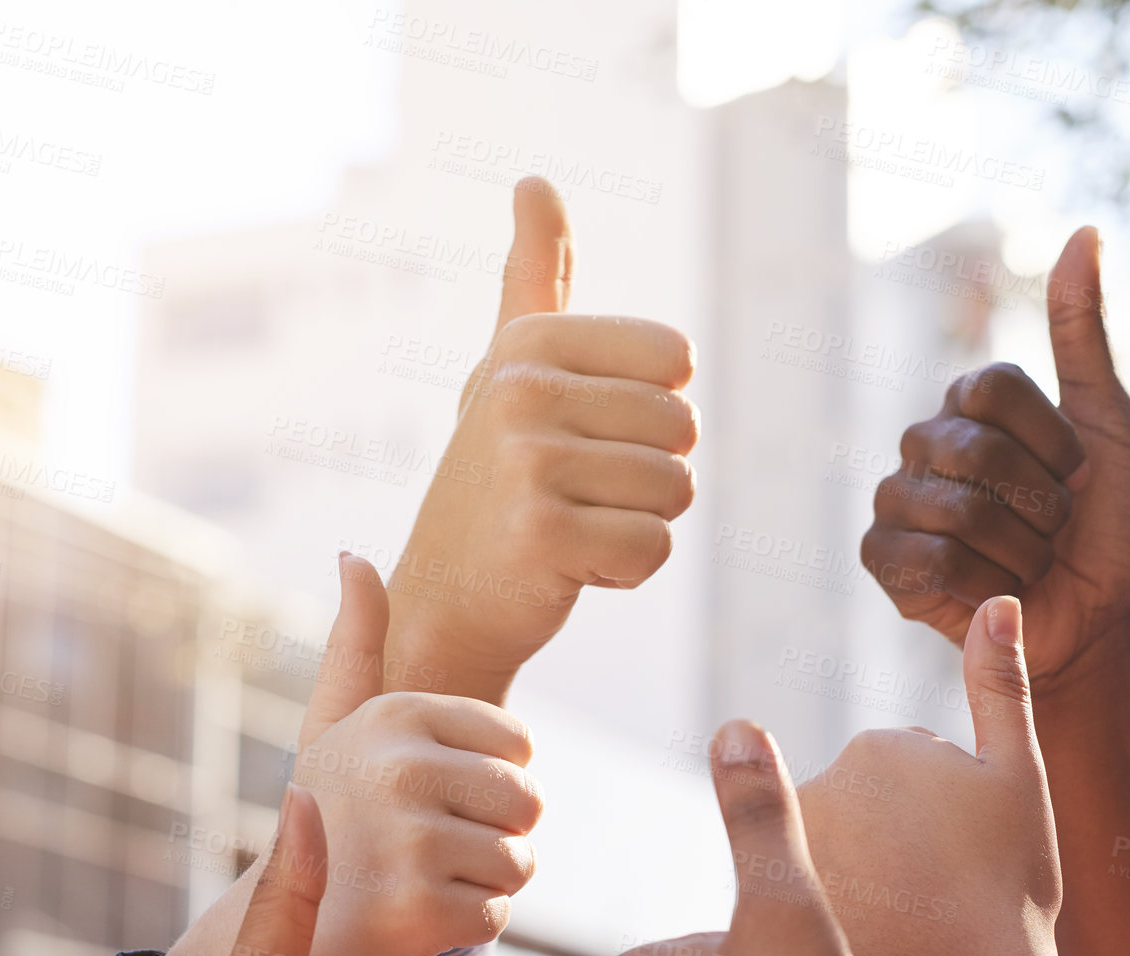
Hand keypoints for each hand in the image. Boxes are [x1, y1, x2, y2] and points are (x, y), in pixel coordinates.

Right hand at [297, 553, 542, 955]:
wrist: (280, 924)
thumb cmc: (325, 817)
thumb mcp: (334, 722)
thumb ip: (356, 642)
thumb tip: (352, 555)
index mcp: (397, 712)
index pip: (519, 744)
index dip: (492, 780)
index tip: (434, 797)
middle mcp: (402, 765)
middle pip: (528, 801)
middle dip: (498, 834)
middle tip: (434, 848)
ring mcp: (409, 837)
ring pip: (518, 861)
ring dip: (484, 882)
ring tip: (421, 879)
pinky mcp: (417, 905)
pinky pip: (497, 913)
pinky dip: (465, 925)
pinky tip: (415, 918)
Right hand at [388, 177, 698, 704]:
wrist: (445, 600)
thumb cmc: (494, 484)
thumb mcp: (509, 371)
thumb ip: (534, 282)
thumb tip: (534, 181)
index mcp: (528, 342)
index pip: (675, 361)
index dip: (652, 414)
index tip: (587, 439)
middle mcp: (521, 390)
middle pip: (684, 428)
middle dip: (650, 477)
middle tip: (580, 497)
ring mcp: (525, 461)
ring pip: (676, 491)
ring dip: (638, 524)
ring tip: (572, 530)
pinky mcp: (540, 535)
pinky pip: (654, 548)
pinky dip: (627, 572)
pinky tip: (570, 569)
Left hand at [797, 597, 1064, 955]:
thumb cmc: (1006, 890)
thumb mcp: (1019, 780)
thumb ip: (1002, 687)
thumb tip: (999, 598)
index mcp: (880, 748)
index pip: (910, 779)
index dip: (948, 826)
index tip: (966, 863)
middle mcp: (820, 785)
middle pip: (864, 817)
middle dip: (895, 850)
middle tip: (937, 901)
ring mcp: (786, 846)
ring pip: (831, 860)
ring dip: (859, 886)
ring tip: (902, 935)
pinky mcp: (760, 907)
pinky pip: (797, 906)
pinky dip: (822, 922)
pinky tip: (858, 952)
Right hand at [861, 227, 1129, 692]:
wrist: (1094, 620)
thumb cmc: (1106, 528)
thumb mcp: (1113, 424)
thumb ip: (1085, 334)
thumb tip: (1085, 230)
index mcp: (972, 405)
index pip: (992, 386)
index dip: (1051, 440)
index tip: (1079, 475)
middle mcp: (925, 444)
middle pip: (973, 448)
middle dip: (1038, 502)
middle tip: (1055, 529)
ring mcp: (897, 499)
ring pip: (952, 508)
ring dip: (1017, 549)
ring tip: (1028, 563)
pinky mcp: (882, 558)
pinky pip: (924, 558)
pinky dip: (979, 583)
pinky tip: (991, 591)